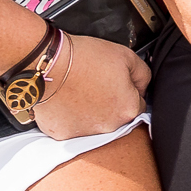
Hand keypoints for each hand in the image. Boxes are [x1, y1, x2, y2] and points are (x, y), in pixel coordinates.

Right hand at [32, 32, 148, 139]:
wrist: (47, 63)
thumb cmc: (84, 57)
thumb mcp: (126, 56)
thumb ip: (142, 75)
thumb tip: (143, 86)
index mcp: (128, 109)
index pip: (138, 105)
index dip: (128, 91)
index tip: (116, 83)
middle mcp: (109, 126)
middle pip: (116, 117)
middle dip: (110, 104)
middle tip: (95, 85)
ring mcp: (84, 133)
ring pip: (94, 124)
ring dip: (90, 113)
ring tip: (79, 91)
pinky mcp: (62, 134)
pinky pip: (71, 127)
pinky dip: (69, 117)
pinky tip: (66, 100)